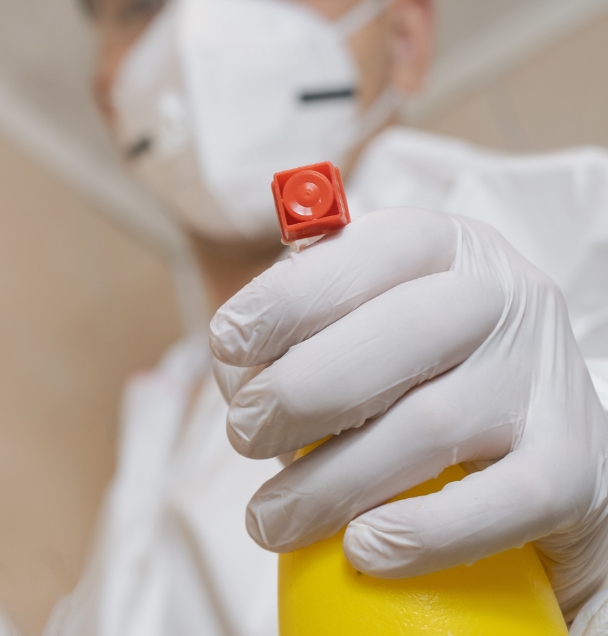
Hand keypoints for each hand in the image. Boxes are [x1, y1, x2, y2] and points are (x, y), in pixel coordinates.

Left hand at [209, 207, 607, 617]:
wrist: (531, 443)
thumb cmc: (407, 376)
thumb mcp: (353, 329)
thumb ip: (294, 337)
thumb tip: (239, 376)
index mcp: (442, 248)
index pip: (367, 251)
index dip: (289, 296)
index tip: (225, 343)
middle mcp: (504, 298)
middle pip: (396, 336)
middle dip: (298, 393)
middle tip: (243, 437)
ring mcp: (545, 380)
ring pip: (430, 426)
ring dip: (330, 482)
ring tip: (270, 519)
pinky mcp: (574, 467)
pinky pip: (501, 504)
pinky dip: (423, 533)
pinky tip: (363, 549)